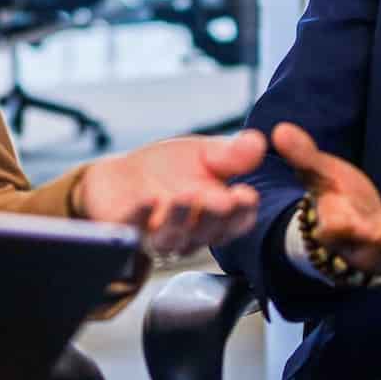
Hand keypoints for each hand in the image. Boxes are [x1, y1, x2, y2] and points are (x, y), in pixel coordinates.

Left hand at [75, 129, 265, 255]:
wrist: (123, 176)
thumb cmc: (171, 169)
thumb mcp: (204, 153)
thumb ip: (230, 154)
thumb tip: (257, 142)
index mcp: (218, 216)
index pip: (237, 221)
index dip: (243, 211)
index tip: (246, 195)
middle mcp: (192, 233)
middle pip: (208, 233)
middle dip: (214, 216)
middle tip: (220, 200)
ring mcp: (159, 236)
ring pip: (173, 237)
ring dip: (180, 218)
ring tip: (185, 196)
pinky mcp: (127, 232)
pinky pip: (134, 229)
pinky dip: (142, 215)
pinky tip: (149, 198)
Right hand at [272, 122, 380, 281]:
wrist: (350, 231)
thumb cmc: (334, 198)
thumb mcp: (319, 174)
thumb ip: (304, 155)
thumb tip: (279, 130)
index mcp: (335, 231)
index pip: (337, 233)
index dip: (345, 230)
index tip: (352, 222)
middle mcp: (363, 253)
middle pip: (380, 254)